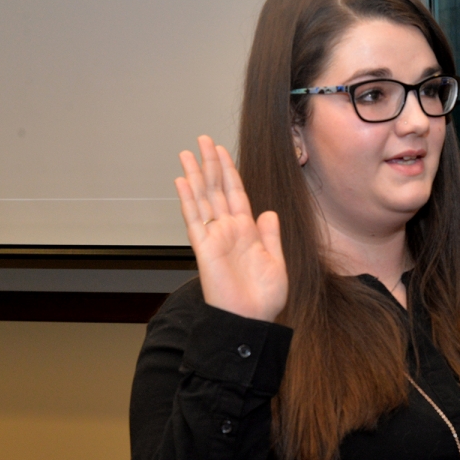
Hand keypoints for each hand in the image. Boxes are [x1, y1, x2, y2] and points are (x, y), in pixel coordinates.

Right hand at [175, 135, 287, 321]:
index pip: (236, 194)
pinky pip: (194, 220)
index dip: (229, 171)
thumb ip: (270, 236)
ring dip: (196, 175)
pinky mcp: (204, 248)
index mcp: (247, 232)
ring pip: (203, 199)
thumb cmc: (264, 298)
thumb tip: (268, 212)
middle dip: (210, 164)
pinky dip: (189, 200)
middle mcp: (229, 230)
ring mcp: (215, 237)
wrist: (252, 320)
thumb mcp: (276, 262)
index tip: (222, 151)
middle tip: (203, 139)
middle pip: (216, 189)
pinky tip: (183, 181)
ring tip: (188, 152)